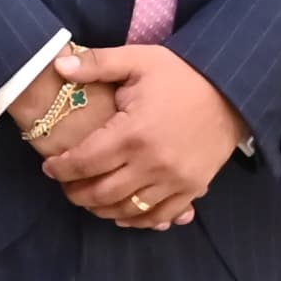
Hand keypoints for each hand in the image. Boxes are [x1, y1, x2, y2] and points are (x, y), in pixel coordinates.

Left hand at [32, 42, 249, 230]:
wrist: (231, 91)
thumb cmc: (181, 75)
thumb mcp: (138, 59)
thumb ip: (97, 63)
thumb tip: (59, 65)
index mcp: (133, 133)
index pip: (84, 162)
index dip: (61, 168)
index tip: (49, 167)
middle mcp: (152, 163)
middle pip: (101, 193)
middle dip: (75, 192)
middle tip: (65, 185)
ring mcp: (174, 181)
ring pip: (126, 210)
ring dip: (101, 209)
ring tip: (88, 198)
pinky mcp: (192, 189)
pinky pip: (158, 217)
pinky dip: (136, 220)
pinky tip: (121, 213)